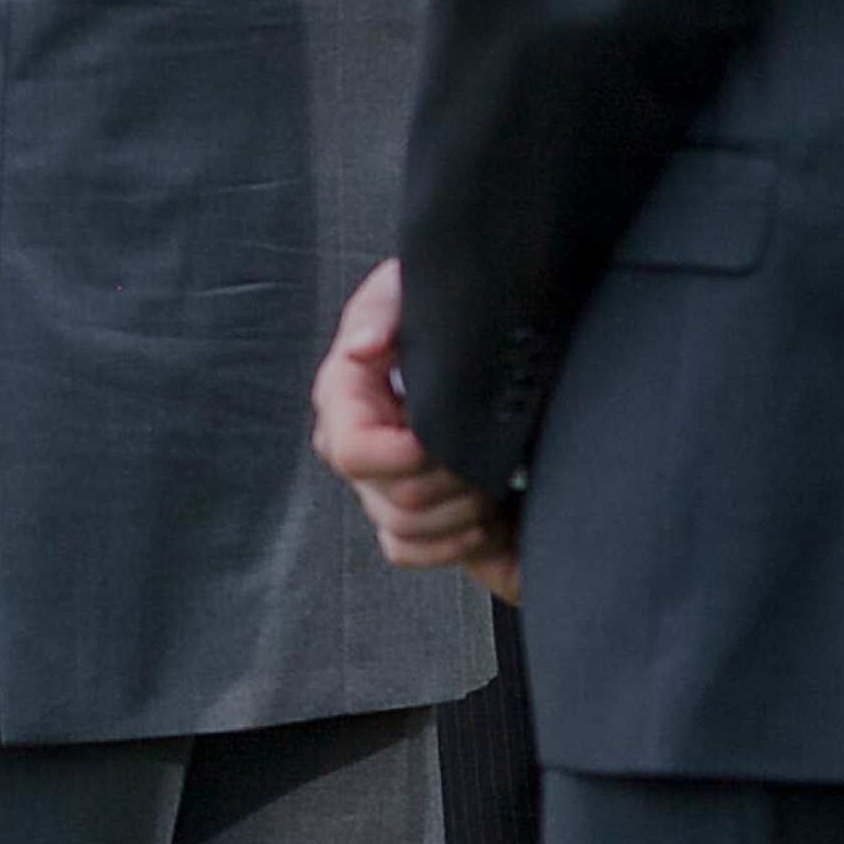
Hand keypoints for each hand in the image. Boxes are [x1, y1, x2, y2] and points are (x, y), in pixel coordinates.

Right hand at [312, 256, 522, 601]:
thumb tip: (361, 347)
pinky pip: (414, 554)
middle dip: (454, 485)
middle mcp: (354, 449)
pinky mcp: (406, 516)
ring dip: (463, 518)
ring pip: (406, 535)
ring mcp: (378, 487)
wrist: (476, 337)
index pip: (353, 452)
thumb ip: (382, 308)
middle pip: (393, 502)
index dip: (401, 457)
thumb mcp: (407, 290)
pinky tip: (492, 521)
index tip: (441, 442)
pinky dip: (457, 547)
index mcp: (345, 398)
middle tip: (494, 457)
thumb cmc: (433, 308)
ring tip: (498, 483)